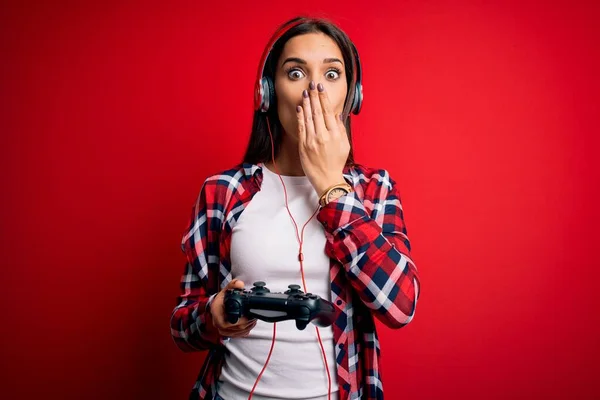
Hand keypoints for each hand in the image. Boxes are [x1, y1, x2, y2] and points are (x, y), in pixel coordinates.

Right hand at [209, 279, 256, 337]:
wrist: (218, 306)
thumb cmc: (222, 299)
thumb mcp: (227, 289)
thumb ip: (233, 285)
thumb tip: (240, 284)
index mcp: (216, 313)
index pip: (230, 321)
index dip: (242, 319)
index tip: (249, 314)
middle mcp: (218, 324)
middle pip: (238, 328)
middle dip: (249, 322)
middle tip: (254, 315)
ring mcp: (223, 331)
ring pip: (240, 332)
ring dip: (249, 326)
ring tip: (253, 319)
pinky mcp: (228, 334)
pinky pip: (240, 335)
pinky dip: (246, 330)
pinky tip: (249, 323)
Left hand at [297, 81, 349, 195]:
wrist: (327, 179)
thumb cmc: (336, 162)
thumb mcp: (344, 145)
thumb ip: (341, 128)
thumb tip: (336, 114)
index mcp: (335, 135)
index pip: (328, 112)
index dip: (324, 98)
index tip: (321, 88)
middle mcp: (323, 136)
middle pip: (317, 112)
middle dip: (314, 96)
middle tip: (312, 85)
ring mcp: (312, 141)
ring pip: (308, 118)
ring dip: (306, 103)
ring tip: (305, 92)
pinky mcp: (303, 146)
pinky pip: (301, 128)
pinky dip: (300, 117)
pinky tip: (300, 107)